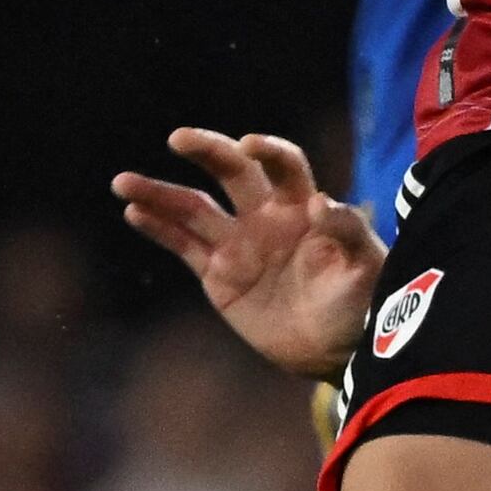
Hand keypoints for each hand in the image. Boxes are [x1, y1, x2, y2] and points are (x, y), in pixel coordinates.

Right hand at [111, 127, 382, 378]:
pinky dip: (158, 228)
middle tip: (178, 138)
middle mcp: (266, 216)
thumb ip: (348, 232)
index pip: (283, 165)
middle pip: (232, 171)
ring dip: (159, 193)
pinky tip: (134, 212)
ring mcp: (238, 244)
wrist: (335, 352)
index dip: (268, 151)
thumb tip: (320, 201)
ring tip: (123, 182)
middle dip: (206, 151)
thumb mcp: (367, 269)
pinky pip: (183, 245)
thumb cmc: (361, 305)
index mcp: (303, 207)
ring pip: (194, 209)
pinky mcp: (218, 275)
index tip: (250, 145)